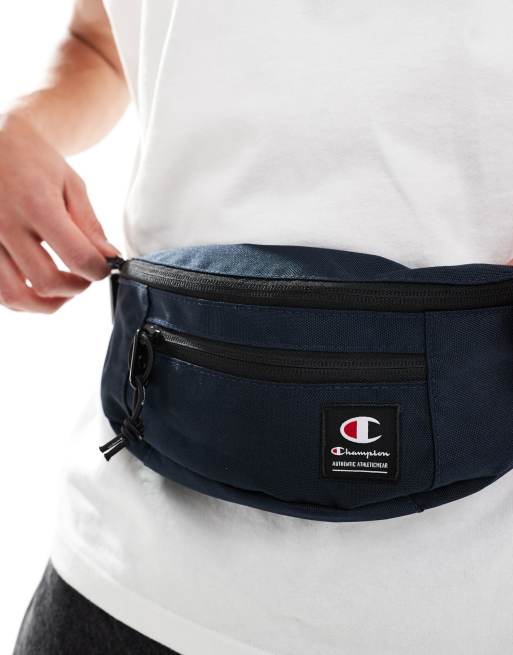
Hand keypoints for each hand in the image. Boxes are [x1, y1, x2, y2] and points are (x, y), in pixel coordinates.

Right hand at [0, 113, 119, 312]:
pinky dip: (21, 298)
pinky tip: (37, 286)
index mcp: (37, 205)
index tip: (104, 267)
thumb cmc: (35, 161)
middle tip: (85, 276)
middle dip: (76, 288)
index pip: (77, 257)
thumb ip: (89, 225)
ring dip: (47, 302)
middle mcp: (6, 225)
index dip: (98, 271)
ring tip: (63, 289)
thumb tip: (108, 257)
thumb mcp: (71, 185)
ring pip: (16, 296)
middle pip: (47, 283)